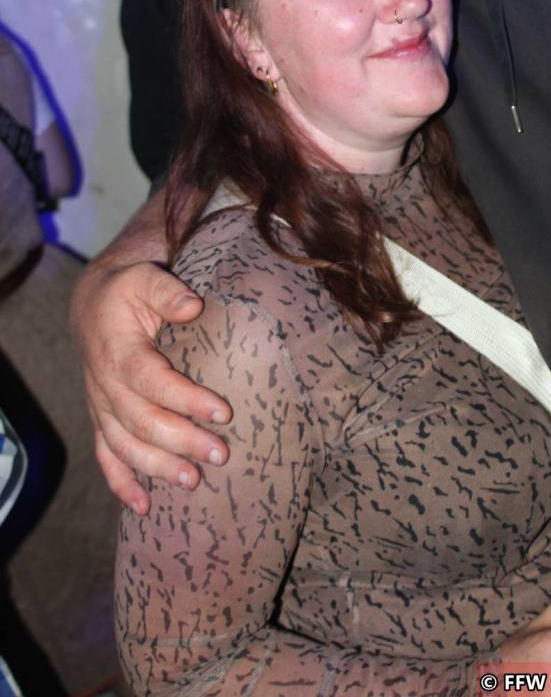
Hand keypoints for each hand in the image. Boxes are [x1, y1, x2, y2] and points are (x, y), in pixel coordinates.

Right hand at [71, 256, 231, 514]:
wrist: (92, 304)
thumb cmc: (127, 290)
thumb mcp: (144, 278)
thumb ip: (167, 291)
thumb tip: (193, 306)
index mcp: (119, 351)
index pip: (151, 381)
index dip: (185, 399)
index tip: (223, 412)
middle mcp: (106, 384)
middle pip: (141, 421)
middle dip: (182, 441)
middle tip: (221, 454)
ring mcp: (101, 406)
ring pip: (125, 445)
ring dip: (157, 467)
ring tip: (194, 482)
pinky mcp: (102, 419)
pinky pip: (106, 456)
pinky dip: (122, 483)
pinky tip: (144, 507)